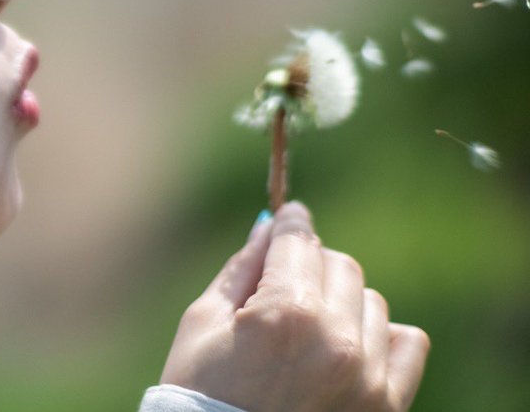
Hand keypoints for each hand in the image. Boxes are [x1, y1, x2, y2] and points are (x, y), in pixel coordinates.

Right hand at [159, 202, 428, 411]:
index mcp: (285, 313)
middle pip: (338, 264)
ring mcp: (369, 375)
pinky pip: (407, 341)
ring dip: (341, 304)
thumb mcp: (204, 323)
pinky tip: (346, 349)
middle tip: (282, 288)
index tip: (289, 216)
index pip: (299, 240)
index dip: (290, 223)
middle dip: (310, 266)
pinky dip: (379, 336)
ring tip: (307, 332)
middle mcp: (335, 339)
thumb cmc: (200, 392)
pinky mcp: (389, 405)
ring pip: (370, 299)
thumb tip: (269, 226)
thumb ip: (242, 268)